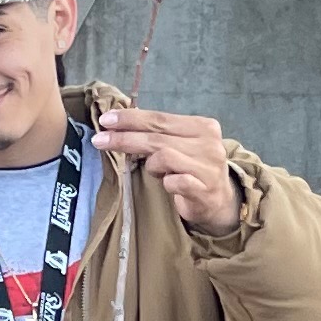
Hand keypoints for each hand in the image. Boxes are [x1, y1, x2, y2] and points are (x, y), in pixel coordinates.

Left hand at [96, 104, 240, 233]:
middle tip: (100, 140)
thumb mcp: (180, 145)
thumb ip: (159, 133)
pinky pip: (174, 182)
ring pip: (164, 156)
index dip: (131, 119)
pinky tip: (168, 184)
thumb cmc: (194, 169)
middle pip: (158, 137)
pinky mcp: (205, 189)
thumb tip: (119, 122)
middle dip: (125, 137)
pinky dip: (165, 183)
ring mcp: (209, 167)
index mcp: (204, 126)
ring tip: (153, 171)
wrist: (220, 201)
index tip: (106, 120)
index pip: (161, 119)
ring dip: (151, 165)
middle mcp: (209, 144)